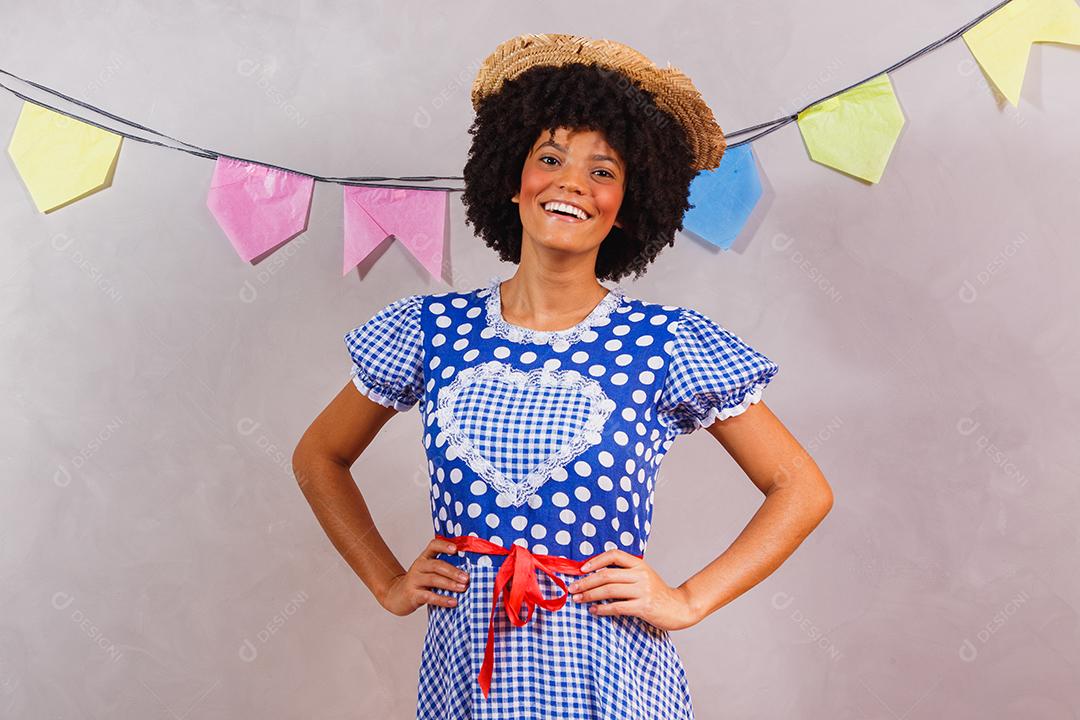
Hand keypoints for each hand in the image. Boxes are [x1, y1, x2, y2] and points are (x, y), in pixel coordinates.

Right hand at [377, 538, 469, 616]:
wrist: (396, 596)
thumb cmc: (419, 583)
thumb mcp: (428, 572)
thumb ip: (443, 569)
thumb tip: (469, 572)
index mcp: (424, 558)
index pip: (433, 546)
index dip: (444, 545)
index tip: (456, 549)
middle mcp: (419, 566)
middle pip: (437, 565)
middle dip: (453, 571)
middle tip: (466, 578)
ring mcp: (414, 580)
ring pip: (433, 579)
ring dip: (450, 584)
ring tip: (463, 588)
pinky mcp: (412, 594)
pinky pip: (429, 596)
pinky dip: (442, 599)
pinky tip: (453, 602)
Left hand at [566, 549, 698, 630]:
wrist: (680, 607)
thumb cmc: (657, 593)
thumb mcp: (643, 576)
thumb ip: (625, 573)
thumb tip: (595, 574)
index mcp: (639, 565)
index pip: (614, 555)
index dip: (596, 560)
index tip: (581, 569)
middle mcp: (640, 575)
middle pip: (606, 575)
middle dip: (586, 582)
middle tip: (572, 588)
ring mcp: (643, 590)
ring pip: (609, 590)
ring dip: (590, 595)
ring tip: (578, 599)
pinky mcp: (644, 606)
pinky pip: (617, 607)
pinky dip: (602, 609)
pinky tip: (594, 610)